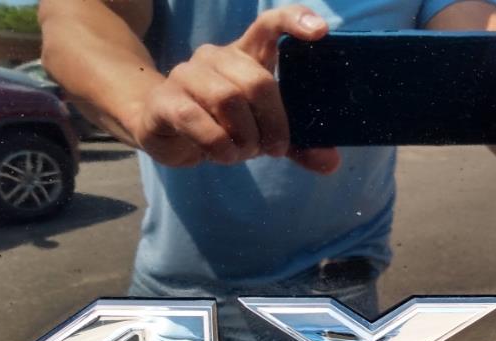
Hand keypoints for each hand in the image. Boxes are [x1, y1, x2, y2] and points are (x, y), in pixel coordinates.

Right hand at [124, 5, 340, 172]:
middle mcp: (216, 56)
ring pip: (228, 100)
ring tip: (243, 153)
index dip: (294, 21)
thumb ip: (295, 145)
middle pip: (257, 81)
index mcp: (245, 55)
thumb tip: (331, 164)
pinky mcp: (165, 100)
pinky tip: (223, 155)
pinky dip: (218, 145)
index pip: (269, 24)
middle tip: (272, 149)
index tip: (321, 32)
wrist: (165, 131)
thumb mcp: (262, 133)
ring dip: (244, 138)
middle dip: (272, 123)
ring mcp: (187, 74)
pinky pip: (196, 120)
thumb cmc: (221, 125)